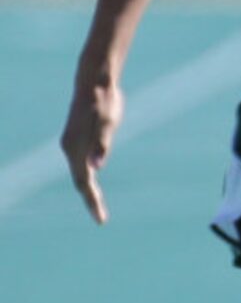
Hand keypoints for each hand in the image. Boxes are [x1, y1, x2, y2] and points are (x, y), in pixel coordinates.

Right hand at [61, 74, 121, 223]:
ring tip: (96, 205)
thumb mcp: (109, 123)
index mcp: (76, 149)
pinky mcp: (75, 137)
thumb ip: (102, 146)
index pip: (85, 183)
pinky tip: (91, 181)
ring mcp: (70, 143)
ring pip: (78, 172)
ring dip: (87, 189)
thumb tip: (97, 167)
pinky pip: (78, 163)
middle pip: (80, 180)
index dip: (93, 202)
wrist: (93, 82)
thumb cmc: (104, 102)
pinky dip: (85, 176)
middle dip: (90, 200)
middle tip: (101, 218)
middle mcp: (69, 148)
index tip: (101, 219)